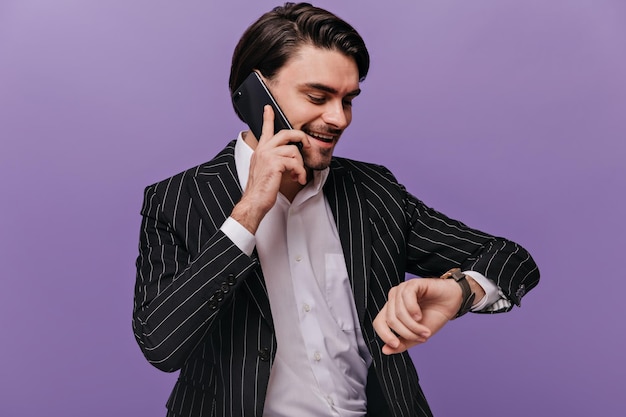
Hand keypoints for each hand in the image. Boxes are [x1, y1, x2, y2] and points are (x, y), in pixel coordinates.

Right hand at [231, 106, 309, 232]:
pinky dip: (300, 172)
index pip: (264, 130)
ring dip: (300, 165)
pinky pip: (295, 162)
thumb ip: (274, 161)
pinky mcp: (274, 164)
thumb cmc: (261, 190)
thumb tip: (290, 159)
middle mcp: (263, 150)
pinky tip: (297, 179)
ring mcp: (268, 156)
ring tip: (298, 176)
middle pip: (286, 133)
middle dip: (300, 137)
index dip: (268, 118)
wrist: (254, 202)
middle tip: (307, 145)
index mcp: (260, 151)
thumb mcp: (266, 171)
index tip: (269, 108)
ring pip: (294, 150)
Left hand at [373, 277, 463, 354]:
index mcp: (391, 311)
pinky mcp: (412, 284)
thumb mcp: (417, 335)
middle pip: (391, 320)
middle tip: (422, 337)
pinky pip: (406, 297)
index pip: (378, 323)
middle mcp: (394, 299)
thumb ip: (402, 343)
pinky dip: (413, 310)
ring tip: (426, 330)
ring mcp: (402, 290)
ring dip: (413, 325)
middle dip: (407, 332)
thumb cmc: (434, 316)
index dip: (385, 335)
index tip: (396, 344)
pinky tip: (420, 315)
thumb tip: (385, 350)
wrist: (451, 303)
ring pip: (399, 312)